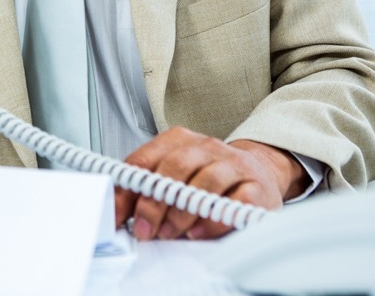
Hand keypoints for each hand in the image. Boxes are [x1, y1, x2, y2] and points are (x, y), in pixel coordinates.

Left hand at [114, 127, 305, 240]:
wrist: (257, 171)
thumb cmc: (207, 175)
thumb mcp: (172, 175)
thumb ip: (145, 188)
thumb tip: (116, 212)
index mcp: (179, 140)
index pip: (145, 159)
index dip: (128, 191)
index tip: (118, 217)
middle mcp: (206, 147)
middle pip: (174, 168)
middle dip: (154, 204)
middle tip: (145, 230)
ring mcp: (233, 164)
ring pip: (205, 183)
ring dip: (182, 214)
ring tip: (170, 233)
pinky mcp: (256, 186)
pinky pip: (235, 202)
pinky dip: (214, 221)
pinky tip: (200, 232)